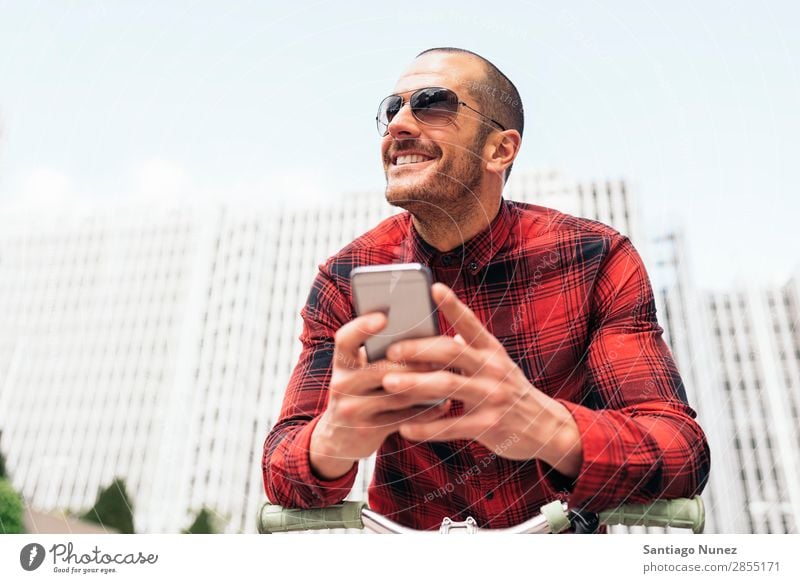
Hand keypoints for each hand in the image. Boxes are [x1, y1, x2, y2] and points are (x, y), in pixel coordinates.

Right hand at [309, 311, 450, 479]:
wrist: (338, 439)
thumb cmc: (360, 393)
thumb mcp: (359, 372)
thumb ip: (379, 355)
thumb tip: (420, 333)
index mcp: (341, 363)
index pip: (345, 339)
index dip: (362, 327)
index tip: (384, 317)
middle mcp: (341, 385)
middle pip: (379, 369)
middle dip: (412, 363)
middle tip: (439, 356)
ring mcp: (352, 410)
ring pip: (396, 395)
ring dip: (425, 386)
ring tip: (448, 377)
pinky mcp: (367, 431)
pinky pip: (403, 419)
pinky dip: (426, 411)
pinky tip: (443, 403)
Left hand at [382, 283, 582, 477]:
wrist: (547, 428)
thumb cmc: (512, 392)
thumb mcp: (498, 365)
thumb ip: (474, 351)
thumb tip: (451, 334)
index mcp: (492, 351)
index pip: (471, 323)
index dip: (453, 305)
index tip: (433, 288)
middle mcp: (493, 369)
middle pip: (452, 351)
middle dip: (418, 349)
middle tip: (390, 350)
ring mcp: (493, 397)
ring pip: (448, 385)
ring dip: (415, 383)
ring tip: (389, 382)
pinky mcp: (489, 425)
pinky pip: (452, 426)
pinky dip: (427, 427)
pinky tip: (405, 428)